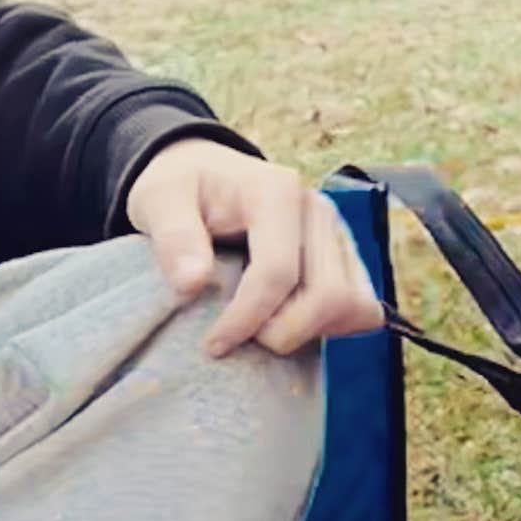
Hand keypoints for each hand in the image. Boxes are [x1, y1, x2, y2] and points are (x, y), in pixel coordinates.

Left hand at [123, 141, 387, 357]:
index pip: (279, 272)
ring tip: (263, 330)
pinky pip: (361, 309)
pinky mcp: (346, 257)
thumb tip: (192, 284)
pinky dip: (330, 327)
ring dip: (309, 332)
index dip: (248, 319)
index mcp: (276, 192)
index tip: (213, 344)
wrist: (202, 175)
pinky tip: (289, 323)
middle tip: (241, 338)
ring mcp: (338, 234)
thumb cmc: (181, 188)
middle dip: (282, 331)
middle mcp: (318, 210)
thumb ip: (173, 237)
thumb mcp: (159, 200)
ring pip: (353, 306)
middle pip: (328, 295)